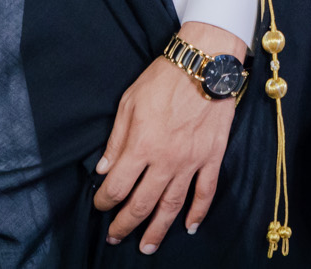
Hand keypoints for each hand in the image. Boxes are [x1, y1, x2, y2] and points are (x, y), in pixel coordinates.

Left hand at [93, 22, 243, 252]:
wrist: (204, 64)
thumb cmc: (163, 79)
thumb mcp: (129, 103)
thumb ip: (116, 140)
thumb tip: (104, 170)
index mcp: (141, 146)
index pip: (116, 186)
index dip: (104, 201)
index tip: (100, 205)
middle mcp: (165, 160)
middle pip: (142, 204)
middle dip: (125, 225)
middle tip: (117, 237)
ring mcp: (191, 161)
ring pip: (172, 205)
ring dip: (158, 230)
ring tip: (148, 246)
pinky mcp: (211, 157)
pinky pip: (205, 192)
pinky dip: (198, 212)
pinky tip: (190, 226)